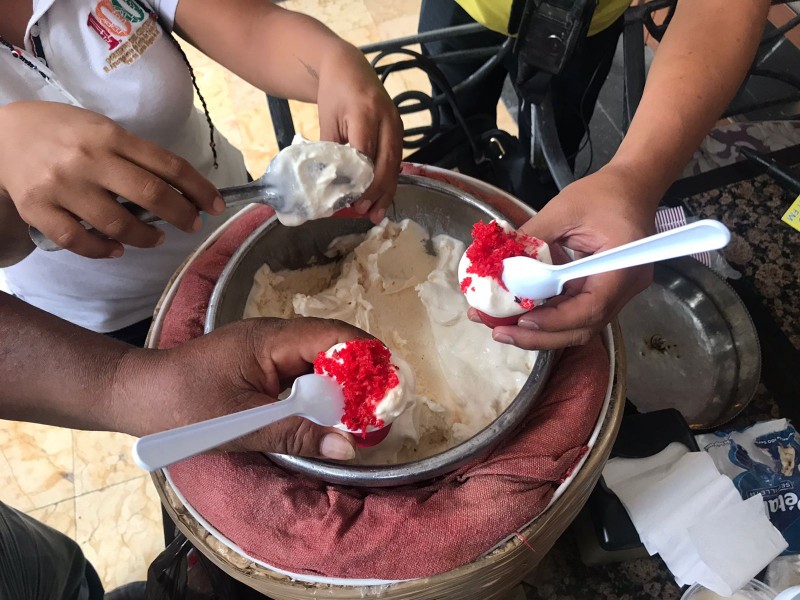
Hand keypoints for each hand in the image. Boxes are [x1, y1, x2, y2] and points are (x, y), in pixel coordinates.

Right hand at [0, 101, 224, 258]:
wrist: (2, 134)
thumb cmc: (65, 133)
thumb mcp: (102, 129)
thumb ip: (136, 155)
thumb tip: (182, 190)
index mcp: (111, 135)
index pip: (168, 165)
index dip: (199, 188)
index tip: (216, 205)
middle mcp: (88, 158)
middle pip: (150, 194)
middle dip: (181, 215)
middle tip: (192, 224)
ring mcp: (61, 185)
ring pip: (116, 223)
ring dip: (144, 237)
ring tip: (154, 238)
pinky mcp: (37, 208)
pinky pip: (78, 240)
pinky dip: (102, 250)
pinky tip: (115, 249)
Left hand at [113, 318, 367, 459]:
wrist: (137, 394)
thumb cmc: (184, 405)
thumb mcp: (243, 425)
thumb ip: (297, 434)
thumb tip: (349, 449)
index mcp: (270, 339)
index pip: (331, 335)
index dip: (364, 355)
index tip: (389, 382)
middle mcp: (273, 334)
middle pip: (329, 344)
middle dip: (358, 372)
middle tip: (381, 404)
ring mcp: (266, 346)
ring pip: (316, 357)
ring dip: (339, 382)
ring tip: (362, 411)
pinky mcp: (260, 361)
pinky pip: (299, 368)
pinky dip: (318, 388)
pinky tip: (326, 411)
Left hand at [317, 44, 402, 223]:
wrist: (349, 67)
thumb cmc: (334, 94)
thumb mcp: (327, 121)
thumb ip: (331, 151)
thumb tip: (331, 186)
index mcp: (364, 112)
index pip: (365, 153)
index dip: (360, 180)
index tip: (349, 200)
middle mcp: (387, 118)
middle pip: (386, 162)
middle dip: (376, 191)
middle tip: (363, 212)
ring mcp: (396, 124)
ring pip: (395, 164)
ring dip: (386, 191)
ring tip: (375, 214)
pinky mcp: (399, 130)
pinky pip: (396, 160)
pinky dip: (388, 181)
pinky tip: (381, 198)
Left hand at [481, 165, 657, 349]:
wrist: (632, 186)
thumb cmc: (604, 193)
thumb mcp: (563, 210)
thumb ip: (532, 238)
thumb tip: (500, 266)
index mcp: (622, 267)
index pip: (590, 308)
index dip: (555, 320)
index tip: (522, 320)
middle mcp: (624, 288)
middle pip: (582, 327)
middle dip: (540, 336)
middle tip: (501, 333)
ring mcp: (615, 293)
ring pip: (577, 325)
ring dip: (541, 330)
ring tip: (504, 328)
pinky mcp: (603, 291)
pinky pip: (575, 311)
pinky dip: (549, 315)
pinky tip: (522, 313)